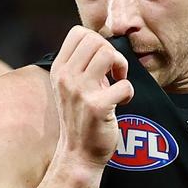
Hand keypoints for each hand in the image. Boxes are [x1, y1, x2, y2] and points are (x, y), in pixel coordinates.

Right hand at [50, 26, 133, 167]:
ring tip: (118, 82)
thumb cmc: (80, 118)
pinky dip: (128, 92)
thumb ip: (81, 65)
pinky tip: (121, 102)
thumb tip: (102, 43)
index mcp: (59, 70)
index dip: (97, 41)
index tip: (102, 62)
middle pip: (95, 40)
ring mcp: (80, 92)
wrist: (78, 154)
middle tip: (115, 73)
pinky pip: (123, 85)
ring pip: (108, 54)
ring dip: (121, 66)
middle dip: (112, 53)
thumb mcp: (70, 87)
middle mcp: (66, 78)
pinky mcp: (97, 108)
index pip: (78, 33)